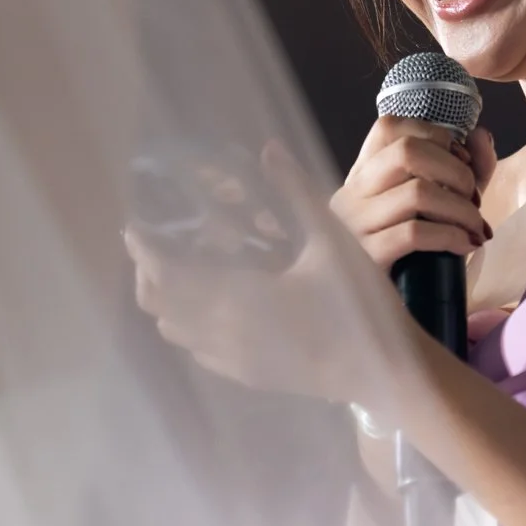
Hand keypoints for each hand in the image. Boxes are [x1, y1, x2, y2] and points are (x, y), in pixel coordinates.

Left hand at [128, 142, 426, 410]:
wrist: (391, 375)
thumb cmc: (363, 307)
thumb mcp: (332, 241)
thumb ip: (296, 193)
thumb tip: (270, 148)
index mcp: (237, 296)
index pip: (166, 272)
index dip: (143, 249)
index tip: (134, 227)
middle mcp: (224, 332)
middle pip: (158, 302)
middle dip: (148, 271)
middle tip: (154, 243)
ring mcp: (234, 360)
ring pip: (174, 330)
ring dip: (165, 300)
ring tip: (178, 271)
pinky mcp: (248, 377)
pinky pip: (198, 352)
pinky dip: (189, 327)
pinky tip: (209, 307)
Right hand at [329, 118, 495, 270]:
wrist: (377, 310)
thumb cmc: (412, 255)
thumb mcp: (438, 207)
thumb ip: (463, 171)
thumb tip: (481, 135)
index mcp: (363, 174)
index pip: (390, 126)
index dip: (435, 136)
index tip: (461, 163)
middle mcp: (351, 192)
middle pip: (407, 151)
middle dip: (456, 172)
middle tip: (474, 199)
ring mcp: (353, 224)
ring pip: (417, 192)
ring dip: (462, 209)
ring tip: (476, 228)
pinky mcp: (366, 255)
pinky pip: (415, 233)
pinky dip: (452, 237)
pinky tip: (465, 246)